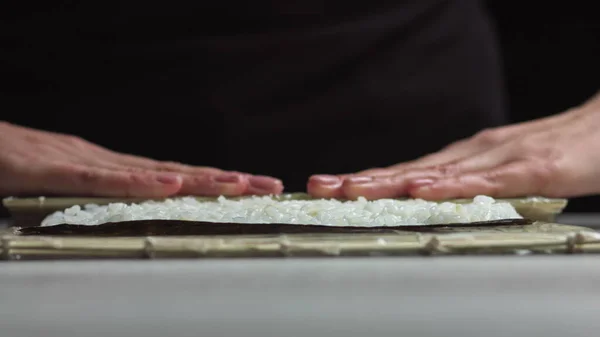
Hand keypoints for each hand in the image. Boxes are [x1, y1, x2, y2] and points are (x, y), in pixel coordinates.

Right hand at [0, 122, 282, 197]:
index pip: (174, 176)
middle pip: (177, 173)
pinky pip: (103, 179)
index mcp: (114, 168)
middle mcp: (111, 162)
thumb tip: (132, 206)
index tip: (251, 187)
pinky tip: (170, 185)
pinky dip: (139, 182)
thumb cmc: (16, 163)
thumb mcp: (67, 184)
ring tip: (239, 184)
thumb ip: (98, 196)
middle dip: (226, 180)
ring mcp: (86, 162)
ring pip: (152, 172)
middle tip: (269, 185)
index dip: (214, 182)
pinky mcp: (56, 169)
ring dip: (198, 179)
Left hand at [308, 92, 599, 199]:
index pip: (405, 172)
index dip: (366, 180)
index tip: (331, 188)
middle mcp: (472, 155)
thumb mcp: (497, 174)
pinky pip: (487, 180)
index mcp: (462, 160)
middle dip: (363, 180)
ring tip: (354, 189)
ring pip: (437, 173)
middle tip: (322, 187)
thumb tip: (432, 201)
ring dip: (392, 181)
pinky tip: (424, 190)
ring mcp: (500, 159)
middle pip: (409, 170)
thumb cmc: (552, 152)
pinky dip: (452, 186)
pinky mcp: (532, 168)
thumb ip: (467, 188)